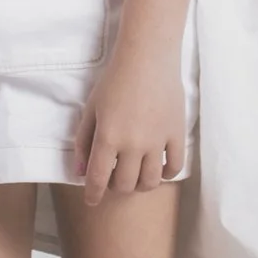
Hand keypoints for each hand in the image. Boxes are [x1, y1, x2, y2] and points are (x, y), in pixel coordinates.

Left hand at [77, 50, 187, 201]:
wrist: (148, 57)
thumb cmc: (114, 80)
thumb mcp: (91, 108)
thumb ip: (83, 141)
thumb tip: (80, 171)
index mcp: (108, 138)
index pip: (99, 179)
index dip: (93, 194)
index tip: (92, 200)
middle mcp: (133, 145)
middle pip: (125, 185)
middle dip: (116, 187)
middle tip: (114, 178)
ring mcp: (158, 141)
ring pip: (150, 182)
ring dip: (140, 185)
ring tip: (136, 175)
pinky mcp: (177, 134)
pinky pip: (175, 167)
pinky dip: (165, 174)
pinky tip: (158, 169)